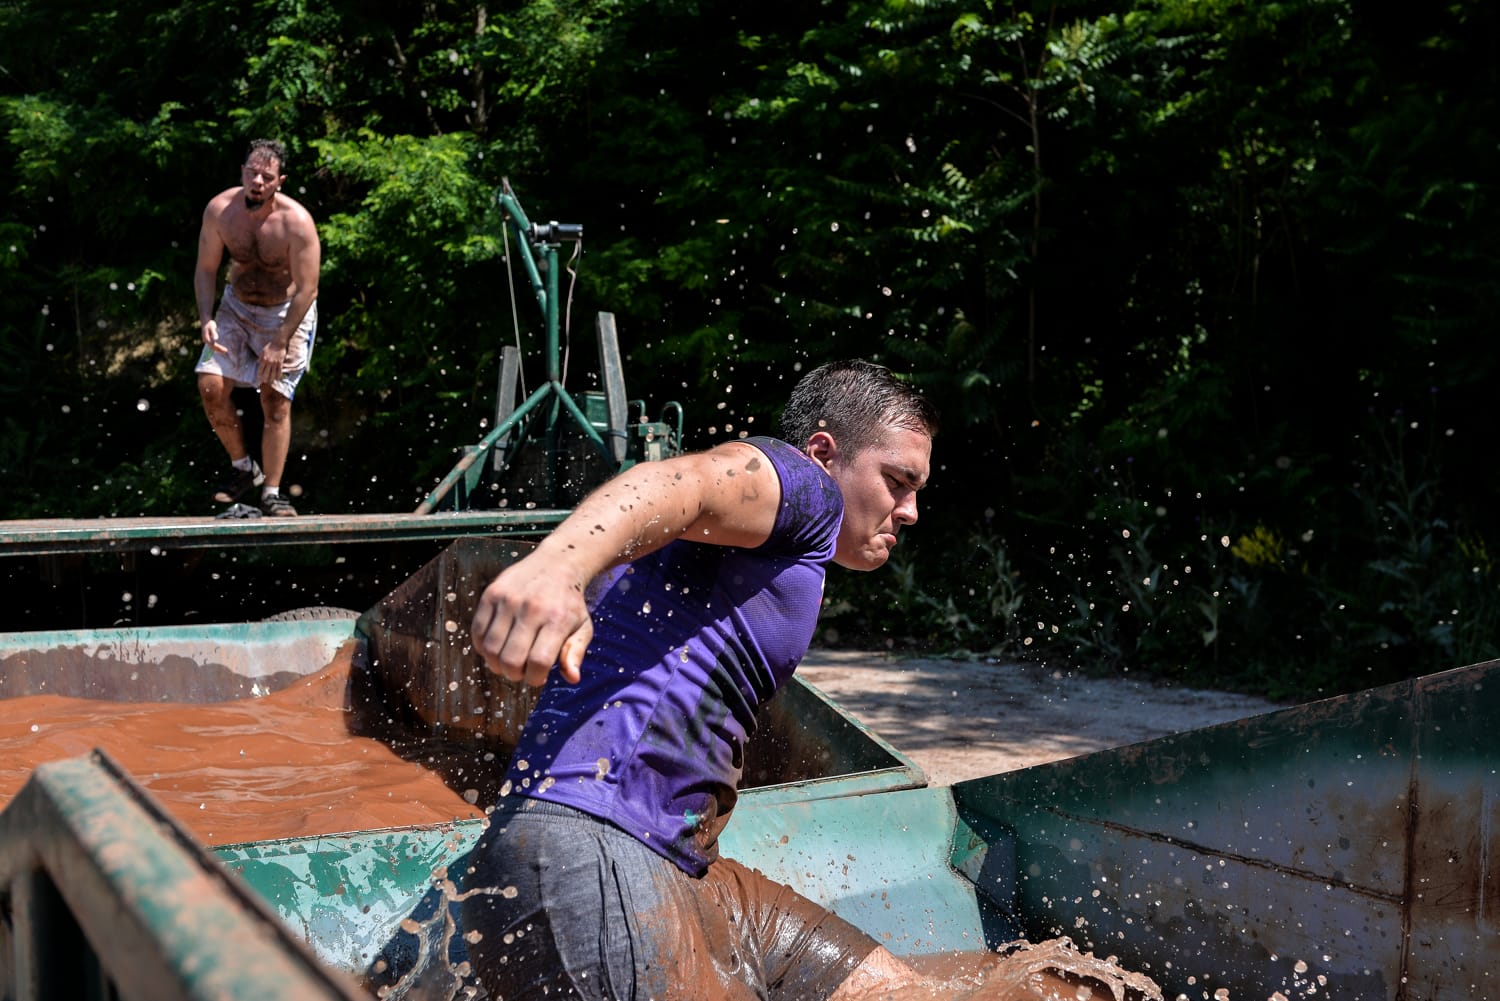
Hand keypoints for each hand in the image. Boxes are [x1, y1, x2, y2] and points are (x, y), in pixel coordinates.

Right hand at [202, 320, 227, 352]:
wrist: (206, 321)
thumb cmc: (210, 324)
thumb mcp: (212, 327)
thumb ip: (214, 333)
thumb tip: (216, 339)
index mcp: (206, 338)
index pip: (213, 345)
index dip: (219, 348)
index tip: (225, 350)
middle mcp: (205, 340)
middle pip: (212, 347)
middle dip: (219, 350)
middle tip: (226, 351)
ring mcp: (206, 340)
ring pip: (212, 347)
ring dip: (217, 350)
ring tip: (223, 351)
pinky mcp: (207, 339)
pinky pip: (212, 345)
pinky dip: (216, 347)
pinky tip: (220, 348)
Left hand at [257, 342, 286, 385]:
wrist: (278, 343)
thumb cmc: (270, 346)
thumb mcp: (263, 351)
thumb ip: (260, 357)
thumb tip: (257, 362)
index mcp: (264, 359)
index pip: (260, 369)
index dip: (259, 375)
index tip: (258, 378)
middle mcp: (269, 362)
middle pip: (266, 373)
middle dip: (265, 378)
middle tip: (265, 382)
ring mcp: (275, 363)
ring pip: (273, 373)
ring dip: (271, 378)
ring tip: (271, 382)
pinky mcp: (280, 362)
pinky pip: (279, 370)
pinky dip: (278, 375)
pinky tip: (277, 378)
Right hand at [470, 557, 593, 686]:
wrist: (556, 563)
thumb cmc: (570, 603)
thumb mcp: (583, 627)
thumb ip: (576, 653)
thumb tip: (573, 679)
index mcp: (557, 619)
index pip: (539, 662)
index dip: (534, 678)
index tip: (537, 677)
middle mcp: (532, 608)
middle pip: (511, 659)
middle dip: (514, 675)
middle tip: (520, 671)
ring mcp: (508, 600)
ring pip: (490, 648)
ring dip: (496, 664)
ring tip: (507, 661)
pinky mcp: (491, 594)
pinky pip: (478, 632)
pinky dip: (483, 647)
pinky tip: (496, 646)